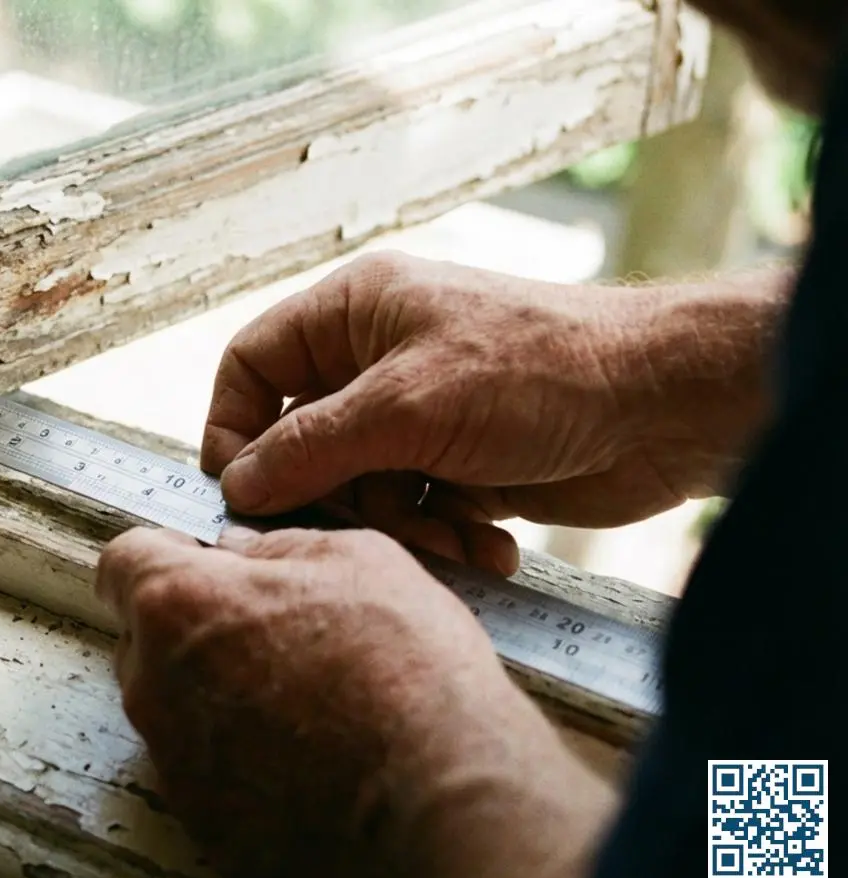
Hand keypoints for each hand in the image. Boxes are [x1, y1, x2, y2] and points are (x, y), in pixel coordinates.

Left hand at [97, 525, 615, 877]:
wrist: (439, 792)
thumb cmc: (404, 670)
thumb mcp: (356, 559)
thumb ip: (277, 545)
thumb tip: (245, 550)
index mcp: (179, 603)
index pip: (122, 562)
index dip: (163, 555)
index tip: (197, 561)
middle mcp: (155, 682)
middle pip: (146, 637)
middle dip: (193, 625)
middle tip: (271, 629)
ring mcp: (174, 757)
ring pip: (173, 703)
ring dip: (215, 690)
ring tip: (301, 695)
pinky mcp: (202, 816)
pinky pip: (203, 767)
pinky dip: (238, 754)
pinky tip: (303, 749)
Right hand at [203, 252, 785, 573]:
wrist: (666, 407)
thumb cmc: (539, 373)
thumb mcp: (406, 408)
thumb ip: (309, 449)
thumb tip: (235, 485)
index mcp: (354, 313)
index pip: (252, 365)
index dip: (234, 427)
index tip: (240, 491)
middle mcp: (378, 359)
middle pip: (302, 441)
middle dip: (336, 495)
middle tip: (367, 525)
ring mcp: (420, 413)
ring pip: (358, 487)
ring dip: (400, 524)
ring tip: (451, 533)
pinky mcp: (461, 461)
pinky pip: (415, 509)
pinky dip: (445, 531)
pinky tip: (490, 540)